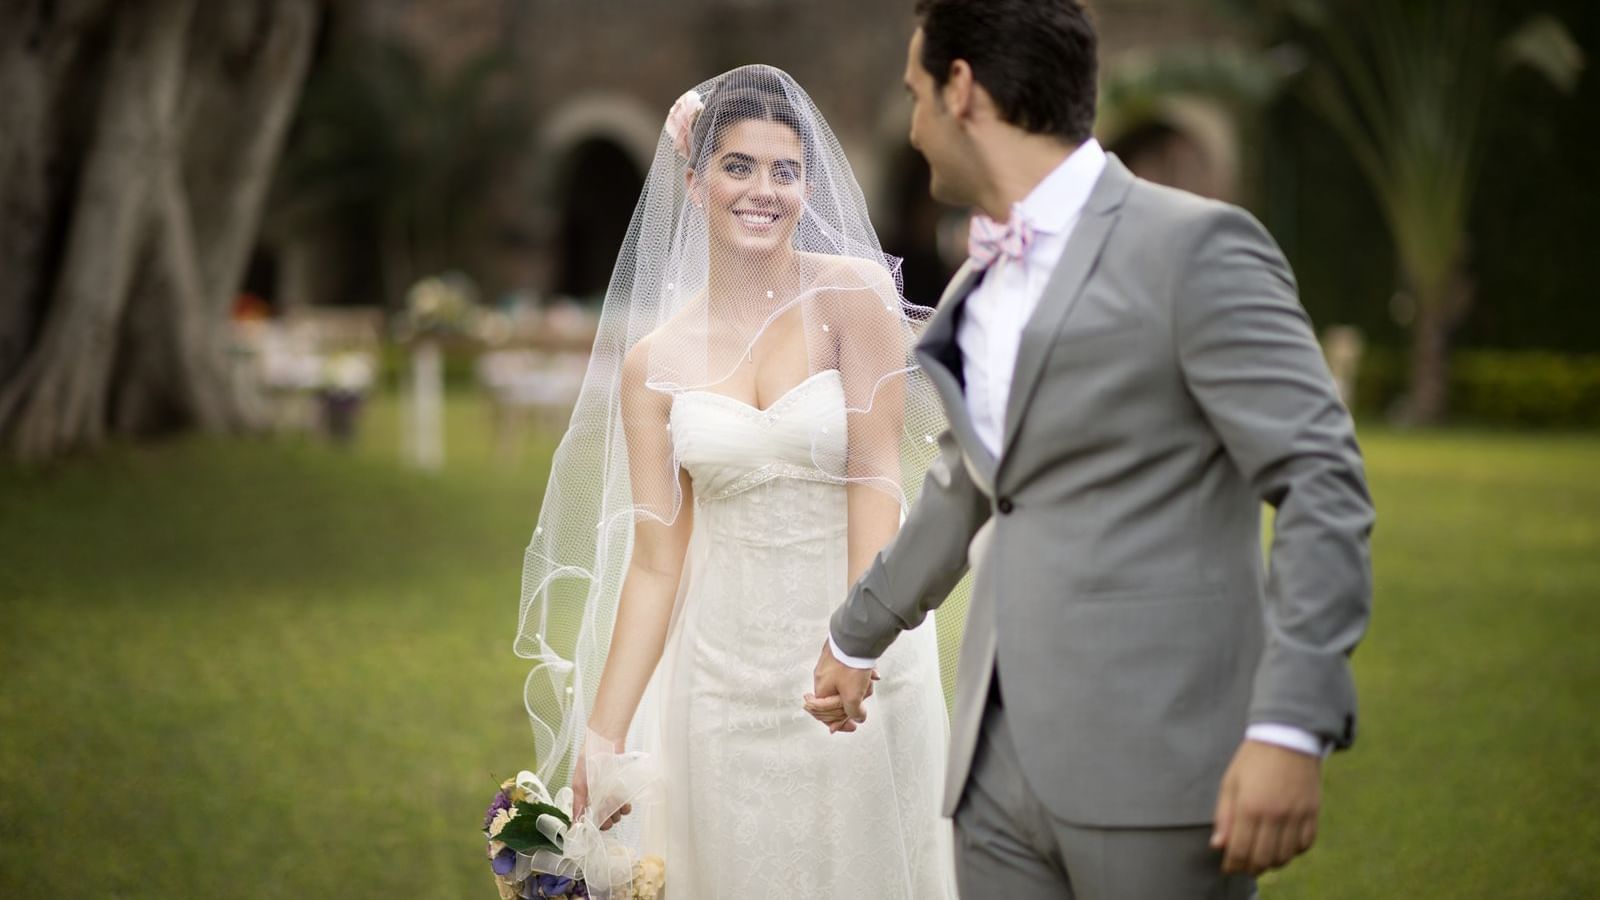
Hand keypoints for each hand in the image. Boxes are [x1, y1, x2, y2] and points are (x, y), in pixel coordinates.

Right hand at [571, 735, 631, 830]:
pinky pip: (626, 804)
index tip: (597, 827)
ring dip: (617, 814)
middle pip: (605, 819)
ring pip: (616, 813)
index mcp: (586, 799)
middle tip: (608, 818)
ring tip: (616, 807)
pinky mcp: (623, 789)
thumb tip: (573, 826)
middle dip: (608, 821)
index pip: (591, 819)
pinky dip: (625, 806)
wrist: (605, 743)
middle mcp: (599, 799)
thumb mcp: (579, 784)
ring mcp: (612, 795)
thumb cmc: (588, 759)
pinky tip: (624, 802)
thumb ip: (578, 805)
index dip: (595, 825)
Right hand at [805, 639, 878, 732]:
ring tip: (869, 681)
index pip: (825, 713)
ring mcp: (832, 665)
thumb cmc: (850, 664)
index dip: (838, 723)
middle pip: (837, 700)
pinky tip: (872, 673)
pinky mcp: (842, 657)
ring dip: (861, 687)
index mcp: (821, 688)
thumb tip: (857, 718)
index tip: (851, 727)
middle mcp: (823, 676)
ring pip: (847, 685)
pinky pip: (853, 672)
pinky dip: (863, 676)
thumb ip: (853, 712)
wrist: (857, 637)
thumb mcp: (852, 696)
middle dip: (854, 701)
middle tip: (864, 697)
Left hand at [1211, 739, 1322, 874]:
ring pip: (1286, 856)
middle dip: (1251, 867)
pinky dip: (1293, 851)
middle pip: (1264, 859)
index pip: (1241, 850)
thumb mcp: (1230, 782)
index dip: (1233, 864)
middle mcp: (1275, 814)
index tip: (1228, 867)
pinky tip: (1283, 845)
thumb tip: (1218, 845)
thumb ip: (1224, 816)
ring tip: (1262, 857)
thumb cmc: (1253, 759)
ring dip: (1272, 862)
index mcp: (1250, 806)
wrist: (1287, 737)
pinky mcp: (1313, 812)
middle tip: (1244, 865)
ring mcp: (1297, 814)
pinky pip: (1305, 844)